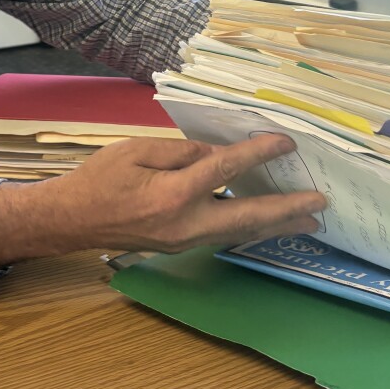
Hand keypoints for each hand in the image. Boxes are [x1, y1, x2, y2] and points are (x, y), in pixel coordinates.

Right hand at [0, 133, 326, 264]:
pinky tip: (266, 222)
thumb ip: (180, 151)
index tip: (285, 142)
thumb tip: (217, 155)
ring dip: (275, 224)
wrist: (70, 220)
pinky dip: (250, 227)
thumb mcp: (137, 150)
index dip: (257, 153)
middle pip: (247, 216)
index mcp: (172, 194)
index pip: (225, 169)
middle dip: (285, 210)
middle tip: (319, 204)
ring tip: (309, 220)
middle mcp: (185, 224)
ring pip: (240, 232)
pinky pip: (224, 235)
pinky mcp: (181, 246)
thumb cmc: (98, 179)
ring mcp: (185, 240)